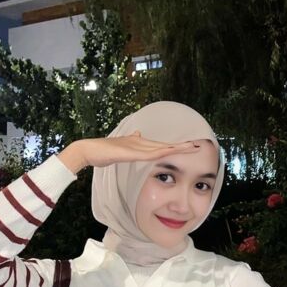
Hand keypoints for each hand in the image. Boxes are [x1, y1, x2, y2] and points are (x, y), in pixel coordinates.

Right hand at [77, 131, 200, 168]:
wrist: (89, 150)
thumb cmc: (103, 150)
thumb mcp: (121, 147)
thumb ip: (131, 141)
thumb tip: (139, 133)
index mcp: (139, 143)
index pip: (161, 146)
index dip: (175, 146)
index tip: (189, 147)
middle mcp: (139, 143)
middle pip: (165, 145)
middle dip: (181, 146)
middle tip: (197, 146)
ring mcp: (135, 147)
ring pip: (160, 148)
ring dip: (175, 148)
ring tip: (189, 148)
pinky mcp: (129, 152)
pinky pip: (148, 153)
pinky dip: (160, 152)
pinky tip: (169, 152)